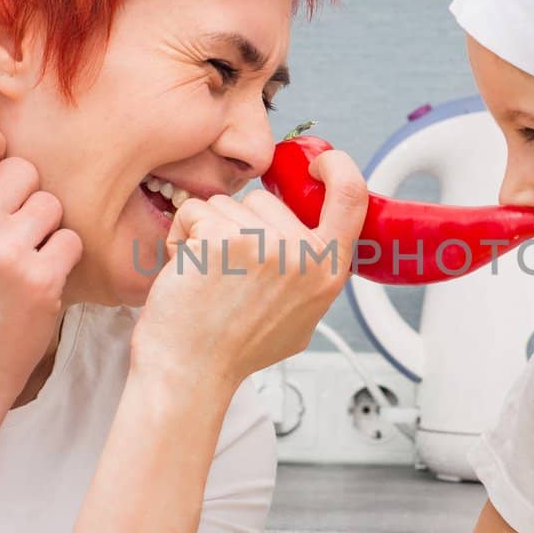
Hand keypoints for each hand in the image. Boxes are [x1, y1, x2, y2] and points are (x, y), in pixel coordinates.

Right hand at [0, 122, 83, 420]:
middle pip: (23, 168)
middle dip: (22, 194)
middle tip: (9, 227)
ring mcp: (8, 254)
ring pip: (51, 204)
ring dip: (43, 227)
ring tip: (21, 257)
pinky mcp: (43, 280)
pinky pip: (71, 240)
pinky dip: (61, 258)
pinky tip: (39, 278)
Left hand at [131, 148, 368, 392]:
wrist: (191, 371)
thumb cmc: (235, 348)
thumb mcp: (301, 317)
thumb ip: (311, 274)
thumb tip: (314, 236)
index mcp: (328, 271)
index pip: (352, 196)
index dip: (336, 167)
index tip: (317, 162)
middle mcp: (303, 256)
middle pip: (267, 200)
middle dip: (240, 224)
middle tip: (229, 271)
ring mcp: (265, 244)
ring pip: (227, 204)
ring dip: (208, 232)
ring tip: (207, 276)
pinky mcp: (223, 237)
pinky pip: (195, 210)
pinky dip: (181, 235)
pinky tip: (185, 271)